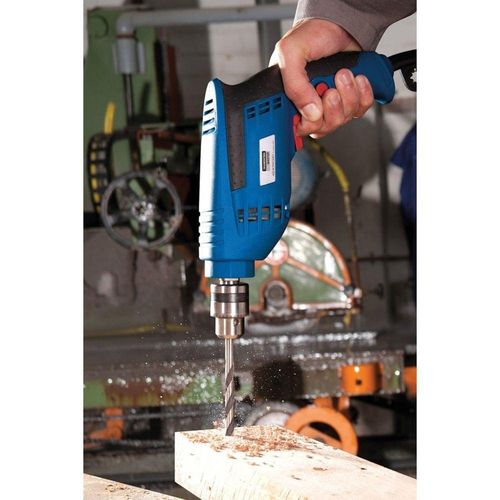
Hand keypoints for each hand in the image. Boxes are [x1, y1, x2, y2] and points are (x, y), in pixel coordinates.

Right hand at [270, 19, 373, 137]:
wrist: (339, 22)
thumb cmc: (312, 34)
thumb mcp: (291, 53)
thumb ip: (294, 85)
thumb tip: (310, 113)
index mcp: (290, 98)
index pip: (297, 127)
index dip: (308, 124)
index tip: (315, 111)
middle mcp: (309, 104)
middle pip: (322, 128)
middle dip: (332, 110)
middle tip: (331, 90)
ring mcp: (330, 104)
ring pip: (342, 120)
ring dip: (348, 97)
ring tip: (344, 74)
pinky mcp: (350, 99)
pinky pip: (360, 110)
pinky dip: (363, 94)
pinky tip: (358, 78)